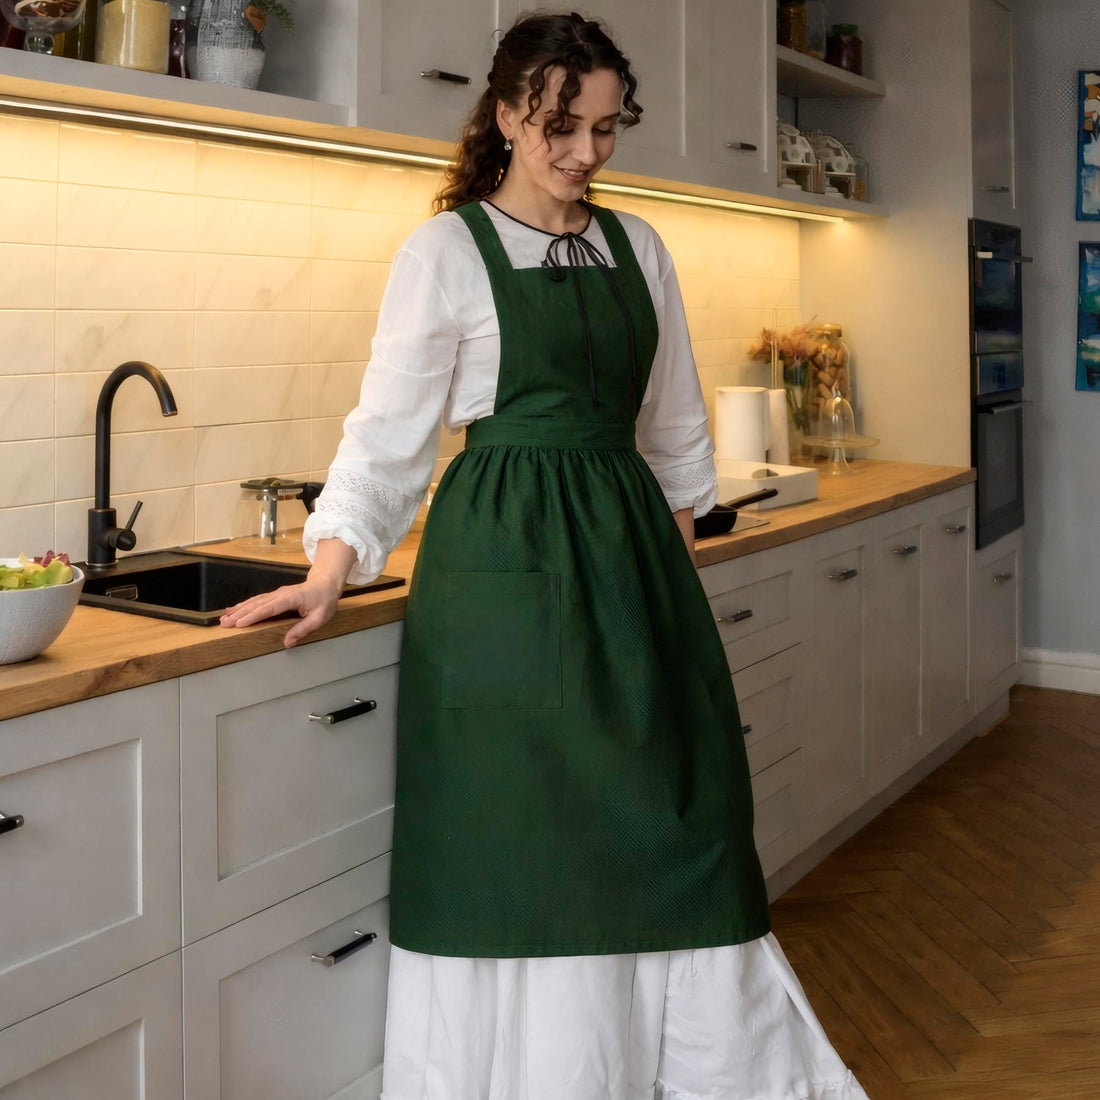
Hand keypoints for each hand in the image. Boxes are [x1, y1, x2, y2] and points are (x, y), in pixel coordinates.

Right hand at [220, 575, 341, 647]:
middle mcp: (281, 594)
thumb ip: (303, 629)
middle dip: (239, 614)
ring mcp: (277, 594)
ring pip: (254, 601)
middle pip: (257, 604)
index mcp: (291, 599)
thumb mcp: (320, 617)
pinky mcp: (275, 595)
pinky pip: (257, 600)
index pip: (269, 608)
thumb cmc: (324, 600)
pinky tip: (234, 609)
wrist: (325, 583)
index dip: (253, 616)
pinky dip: (244, 605)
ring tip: (224, 618)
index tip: (239, 623)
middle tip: (224, 623)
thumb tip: (287, 642)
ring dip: (238, 609)